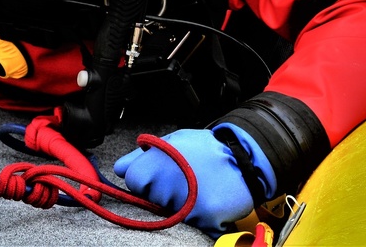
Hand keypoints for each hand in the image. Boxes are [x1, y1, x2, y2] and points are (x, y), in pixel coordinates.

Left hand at [114, 128, 256, 235]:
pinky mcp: (205, 221)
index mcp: (157, 164)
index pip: (133, 180)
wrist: (246, 157)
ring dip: (180, 205)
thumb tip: (119, 168)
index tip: (157, 174)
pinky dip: (199, 217)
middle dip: (162, 191)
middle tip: (183, 179)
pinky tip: (208, 199)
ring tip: (197, 187)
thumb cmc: (207, 148)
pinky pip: (193, 225)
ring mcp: (187, 206)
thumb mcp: (174, 141)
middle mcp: (168, 186)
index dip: (144, 178)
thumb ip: (142, 155)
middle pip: (151, 199)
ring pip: (171, 214)